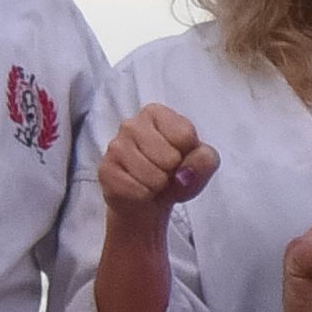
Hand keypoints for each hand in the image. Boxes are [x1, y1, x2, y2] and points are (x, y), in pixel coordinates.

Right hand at [99, 103, 216, 225]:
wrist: (148, 198)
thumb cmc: (175, 171)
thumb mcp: (201, 162)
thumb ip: (205, 160)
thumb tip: (184, 173)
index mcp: (156, 113)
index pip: (185, 135)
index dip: (188, 153)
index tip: (180, 155)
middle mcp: (131, 124)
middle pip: (169, 157)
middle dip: (173, 172)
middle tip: (165, 171)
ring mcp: (114, 147)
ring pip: (153, 177)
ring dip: (158, 186)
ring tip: (153, 181)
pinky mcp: (105, 171)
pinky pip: (137, 191)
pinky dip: (144, 196)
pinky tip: (139, 189)